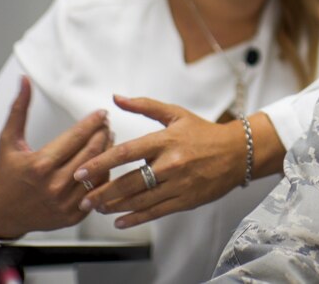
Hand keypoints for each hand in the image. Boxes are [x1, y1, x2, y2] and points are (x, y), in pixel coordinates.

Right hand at [0, 77, 112, 239]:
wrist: (1, 213)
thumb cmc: (6, 174)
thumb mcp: (8, 140)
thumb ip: (19, 109)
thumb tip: (24, 81)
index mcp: (40, 165)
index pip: (76, 137)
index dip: (92, 122)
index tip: (101, 113)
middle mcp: (54, 185)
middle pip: (91, 152)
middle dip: (103, 134)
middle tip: (107, 123)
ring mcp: (65, 202)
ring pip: (98, 171)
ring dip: (107, 152)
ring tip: (108, 138)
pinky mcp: (73, 215)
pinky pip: (97, 191)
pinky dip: (104, 174)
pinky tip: (104, 161)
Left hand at [73, 95, 248, 228]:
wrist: (238, 153)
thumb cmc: (204, 133)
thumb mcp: (176, 114)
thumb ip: (144, 105)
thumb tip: (116, 98)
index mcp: (165, 140)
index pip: (126, 152)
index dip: (101, 163)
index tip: (80, 172)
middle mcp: (171, 164)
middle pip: (129, 182)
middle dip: (102, 192)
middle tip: (82, 199)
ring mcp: (179, 184)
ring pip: (140, 200)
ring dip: (115, 206)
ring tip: (96, 208)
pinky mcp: (186, 200)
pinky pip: (156, 212)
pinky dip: (135, 218)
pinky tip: (119, 221)